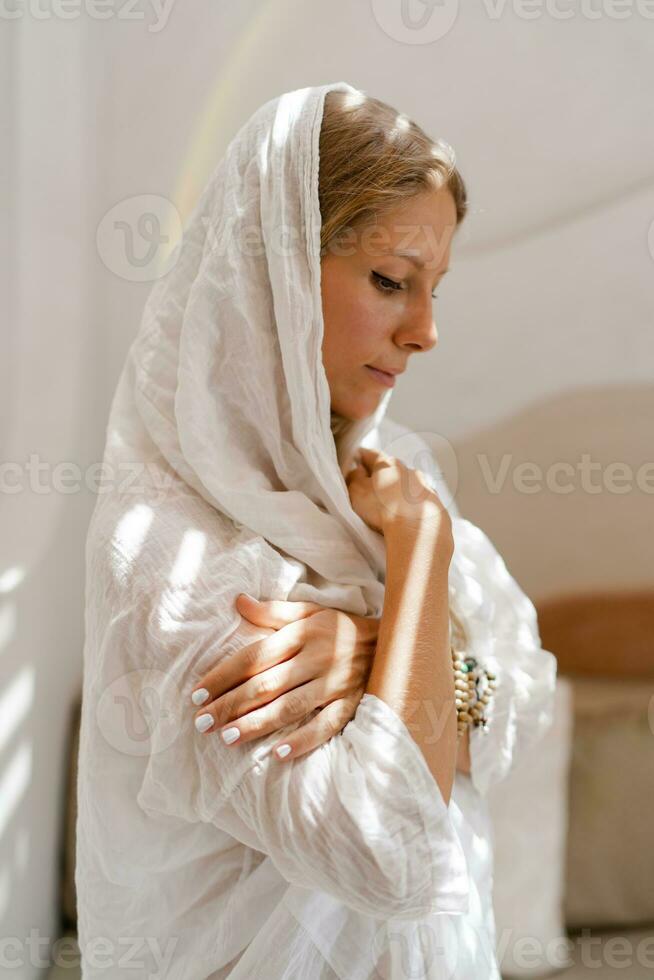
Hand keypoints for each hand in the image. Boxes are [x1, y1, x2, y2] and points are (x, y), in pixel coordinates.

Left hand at [190, 594, 378, 760]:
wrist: (395, 639)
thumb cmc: (341, 627)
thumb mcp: (309, 611)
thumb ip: (272, 611)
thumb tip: (237, 601)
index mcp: (301, 634)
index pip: (253, 657)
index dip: (222, 676)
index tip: (196, 694)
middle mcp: (316, 658)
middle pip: (265, 685)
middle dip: (231, 704)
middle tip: (202, 722)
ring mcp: (335, 684)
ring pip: (290, 707)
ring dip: (257, 724)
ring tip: (227, 738)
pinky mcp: (352, 704)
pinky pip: (326, 725)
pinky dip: (303, 740)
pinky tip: (278, 753)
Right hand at [346, 446, 450, 536]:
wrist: (417, 530)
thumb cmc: (382, 508)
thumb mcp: (357, 492)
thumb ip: (354, 478)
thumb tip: (357, 471)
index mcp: (388, 463)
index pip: (370, 454)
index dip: (359, 458)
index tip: (353, 463)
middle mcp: (409, 470)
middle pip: (391, 470)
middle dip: (380, 477)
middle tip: (369, 489)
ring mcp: (425, 486)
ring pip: (407, 485)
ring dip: (398, 491)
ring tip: (390, 507)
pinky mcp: (435, 503)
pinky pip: (419, 502)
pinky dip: (412, 506)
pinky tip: (407, 517)